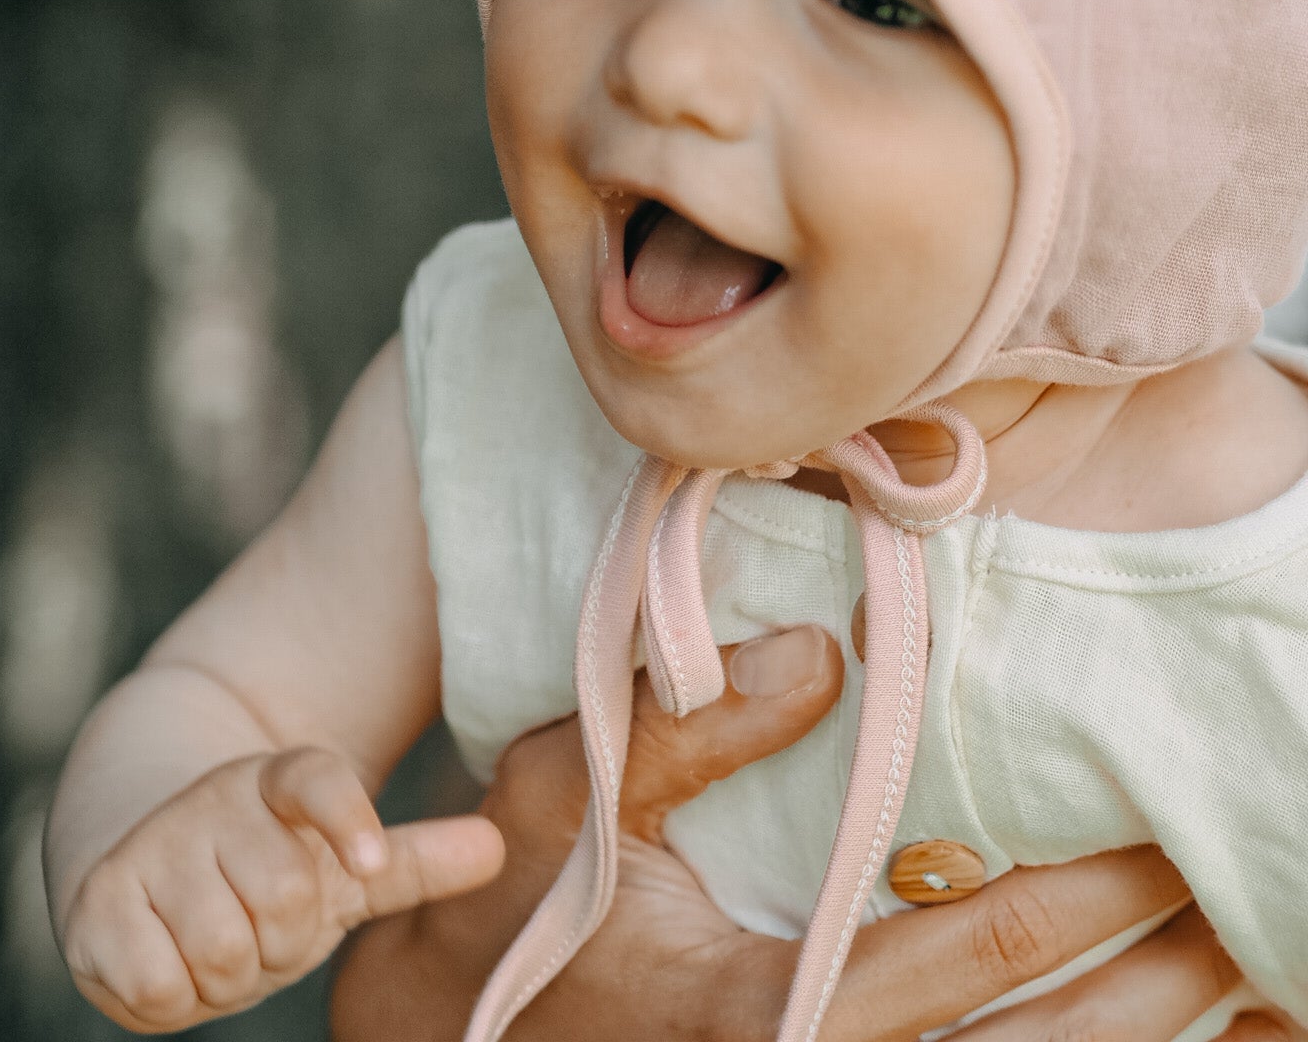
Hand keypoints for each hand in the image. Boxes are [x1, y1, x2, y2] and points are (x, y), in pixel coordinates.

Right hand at [61, 745, 503, 1032]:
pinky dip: (175, 996)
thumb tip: (498, 849)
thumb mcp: (340, 863)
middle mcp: (216, 799)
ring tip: (220, 944)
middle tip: (263, 932)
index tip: (365, 859)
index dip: (347, 818)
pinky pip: (160, 986)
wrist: (136, 856)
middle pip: (283, 899)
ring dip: (231, 974)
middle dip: (283, 942)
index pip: (318, 779)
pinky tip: (171, 964)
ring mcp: (152, 845)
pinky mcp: (97, 903)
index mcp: (278, 778)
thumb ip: (414, 859)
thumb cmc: (261, 870)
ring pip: (222, 948)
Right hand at [330, 625, 1303, 1041]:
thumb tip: (829, 654)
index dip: (1079, 894)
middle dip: (1144, 983)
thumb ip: (691, 722)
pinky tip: (1109, 1026)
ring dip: (1124, 1032)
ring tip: (1227, 978)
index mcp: (763, 1012)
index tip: (1159, 836)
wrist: (431, 1028)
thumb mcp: (567, 791)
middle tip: (1237, 915)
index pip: (961, 947)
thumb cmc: (496, 905)